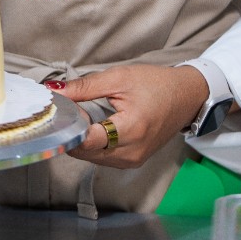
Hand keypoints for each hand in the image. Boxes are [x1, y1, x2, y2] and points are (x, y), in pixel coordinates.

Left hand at [56, 64, 208, 168]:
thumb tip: (55, 92)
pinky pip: (102, 157)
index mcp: (130, 130)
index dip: (68, 125)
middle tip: (67, 108)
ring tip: (81, 114)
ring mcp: (132, 161)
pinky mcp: (132, 162)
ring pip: (91, 157)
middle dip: (72, 131)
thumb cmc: (156, 84)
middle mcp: (130, 153)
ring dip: (81, 138)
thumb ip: (85, 87)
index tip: (58, 110)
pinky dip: (92, 143)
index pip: (87, 140)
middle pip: (85, 151)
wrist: (185, 97)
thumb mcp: (119, 77)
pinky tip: (92, 124)